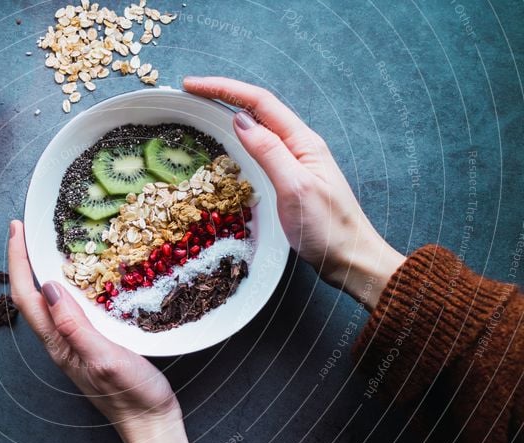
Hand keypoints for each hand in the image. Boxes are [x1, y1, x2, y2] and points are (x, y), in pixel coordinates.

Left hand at [8, 220, 199, 442]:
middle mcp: (60, 341)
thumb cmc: (132, 395)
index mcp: (58, 343)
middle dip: (24, 260)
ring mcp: (75, 343)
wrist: (151, 423)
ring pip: (49, 301)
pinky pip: (70, 308)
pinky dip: (68, 284)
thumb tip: (49, 287)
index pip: (27, 297)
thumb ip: (75, 326)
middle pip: (31, 296)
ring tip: (48, 244)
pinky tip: (82, 276)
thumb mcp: (105, 358)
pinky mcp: (91, 344)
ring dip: (42, 270)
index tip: (17, 229)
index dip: (18, 261)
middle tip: (27, 229)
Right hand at [183, 76, 404, 308]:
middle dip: (224, 94)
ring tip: (202, 110)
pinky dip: (239, 138)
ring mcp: (295, 162)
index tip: (192, 85)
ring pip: (259, 127)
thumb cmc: (327, 227)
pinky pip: (261, 148)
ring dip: (230, 112)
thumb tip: (240, 120)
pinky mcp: (289, 179)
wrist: (350, 258)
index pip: (260, 102)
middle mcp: (299, 145)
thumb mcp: (295, 188)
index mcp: (302, 141)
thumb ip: (269, 152)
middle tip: (190, 93)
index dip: (224, 88)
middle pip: (258, 108)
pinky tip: (228, 144)